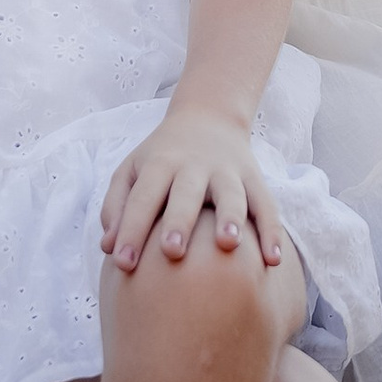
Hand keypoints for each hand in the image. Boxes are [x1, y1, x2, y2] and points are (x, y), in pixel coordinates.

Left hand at [100, 100, 282, 274]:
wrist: (207, 117)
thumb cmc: (161, 157)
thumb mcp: (132, 171)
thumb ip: (117, 207)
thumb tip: (109, 248)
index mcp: (159, 164)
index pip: (142, 197)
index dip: (131, 229)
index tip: (123, 264)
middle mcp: (193, 165)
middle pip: (186, 193)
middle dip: (179, 221)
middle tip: (172, 251)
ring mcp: (227, 170)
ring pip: (231, 194)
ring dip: (230, 217)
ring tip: (228, 244)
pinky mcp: (254, 178)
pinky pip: (266, 204)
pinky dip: (272, 231)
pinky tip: (272, 260)